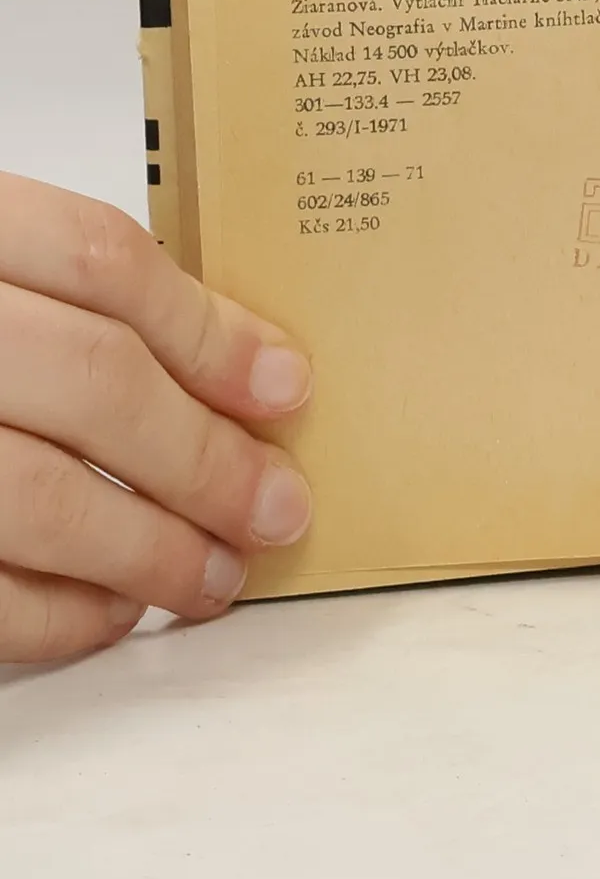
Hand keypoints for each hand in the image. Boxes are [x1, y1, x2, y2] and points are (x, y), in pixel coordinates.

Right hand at [0, 174, 311, 662]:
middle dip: (204, 457)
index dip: (209, 330)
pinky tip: (107, 616)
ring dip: (146, 550)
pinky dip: (51, 613)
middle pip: (91, 382)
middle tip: (278, 506)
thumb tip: (231, 367)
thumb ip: (62, 296)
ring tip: (215, 577)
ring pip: (34, 495)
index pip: (101, 262)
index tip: (287, 387)